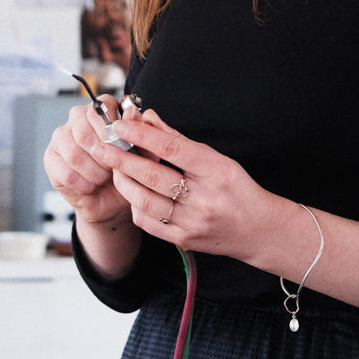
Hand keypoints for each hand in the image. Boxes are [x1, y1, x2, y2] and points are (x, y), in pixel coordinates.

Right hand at [43, 95, 139, 227]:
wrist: (113, 201)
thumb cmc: (127, 172)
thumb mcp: (143, 155)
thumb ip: (142, 133)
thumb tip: (134, 113)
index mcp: (102, 110)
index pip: (102, 106)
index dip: (112, 130)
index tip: (122, 147)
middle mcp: (78, 117)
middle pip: (83, 131)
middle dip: (103, 156)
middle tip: (114, 168)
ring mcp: (61, 136)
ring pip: (74, 154)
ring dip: (94, 173)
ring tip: (104, 178)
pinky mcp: (51, 158)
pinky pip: (66, 173)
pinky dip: (84, 185)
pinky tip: (91, 186)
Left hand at [89, 108, 279, 262]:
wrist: (258, 229)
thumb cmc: (236, 188)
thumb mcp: (216, 158)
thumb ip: (179, 140)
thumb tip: (148, 118)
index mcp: (216, 170)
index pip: (172, 148)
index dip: (142, 135)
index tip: (120, 126)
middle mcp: (205, 198)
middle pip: (152, 176)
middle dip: (121, 159)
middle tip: (100, 147)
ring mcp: (194, 222)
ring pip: (145, 201)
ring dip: (123, 182)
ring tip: (113, 169)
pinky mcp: (185, 240)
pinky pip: (149, 223)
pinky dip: (135, 205)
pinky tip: (132, 193)